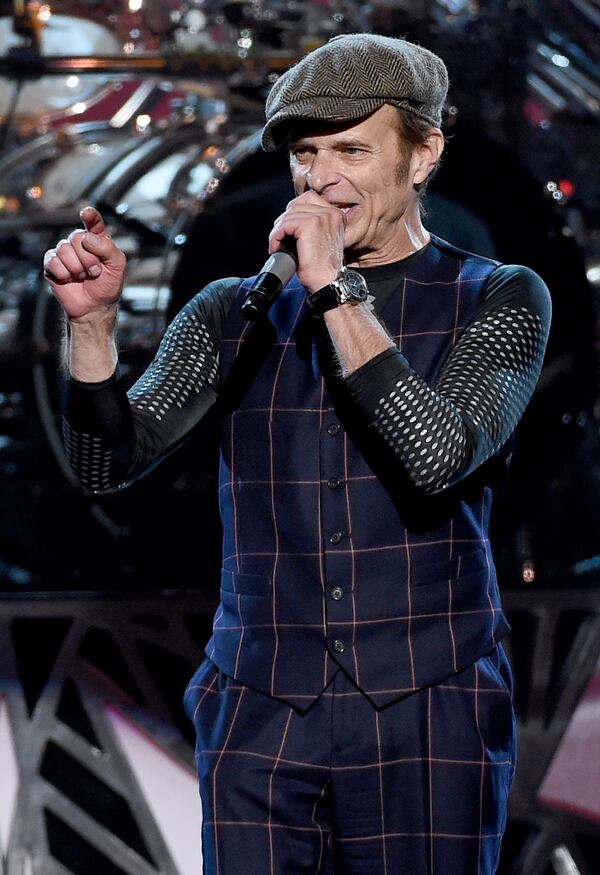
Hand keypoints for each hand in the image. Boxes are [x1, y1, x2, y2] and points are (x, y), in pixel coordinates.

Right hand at [43, 206, 126, 322]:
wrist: (94, 306)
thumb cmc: (107, 285)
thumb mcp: (117, 266)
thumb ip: (107, 248)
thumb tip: (86, 238)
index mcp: (97, 239)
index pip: (94, 222)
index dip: (90, 217)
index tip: (87, 213)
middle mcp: (79, 242)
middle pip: (78, 237)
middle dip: (89, 259)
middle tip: (95, 272)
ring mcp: (64, 252)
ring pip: (65, 249)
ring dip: (77, 268)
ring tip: (83, 277)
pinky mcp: (51, 264)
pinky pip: (53, 261)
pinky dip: (64, 273)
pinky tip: (69, 279)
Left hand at [268, 191, 344, 292]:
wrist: (328, 283)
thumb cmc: (323, 269)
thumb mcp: (321, 240)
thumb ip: (311, 225)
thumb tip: (289, 218)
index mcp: (336, 215)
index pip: (307, 199)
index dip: (293, 213)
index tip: (287, 230)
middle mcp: (331, 212)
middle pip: (296, 205)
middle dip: (284, 222)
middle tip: (280, 240)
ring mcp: (322, 217)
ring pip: (288, 215)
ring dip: (278, 231)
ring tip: (278, 247)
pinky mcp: (310, 224)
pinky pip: (284, 224)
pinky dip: (276, 236)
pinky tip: (277, 248)